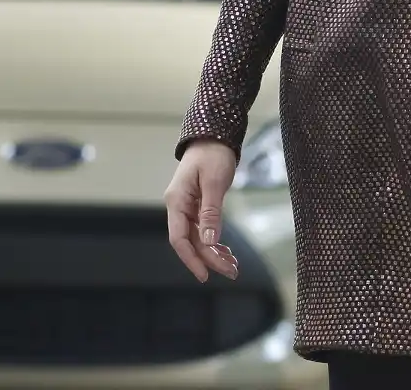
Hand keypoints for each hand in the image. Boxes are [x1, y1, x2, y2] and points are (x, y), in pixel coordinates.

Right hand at [164, 139, 240, 281]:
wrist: (214, 135)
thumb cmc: (213, 155)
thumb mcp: (214, 182)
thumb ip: (210, 212)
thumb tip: (210, 242)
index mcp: (177, 202)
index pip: (179, 239)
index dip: (191, 259)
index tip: (205, 275)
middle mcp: (179, 207)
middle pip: (191, 241)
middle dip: (210, 259)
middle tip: (232, 272)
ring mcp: (187, 206)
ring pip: (198, 237)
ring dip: (214, 253)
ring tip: (233, 265)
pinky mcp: (197, 205)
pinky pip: (203, 229)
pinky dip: (215, 241)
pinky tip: (226, 251)